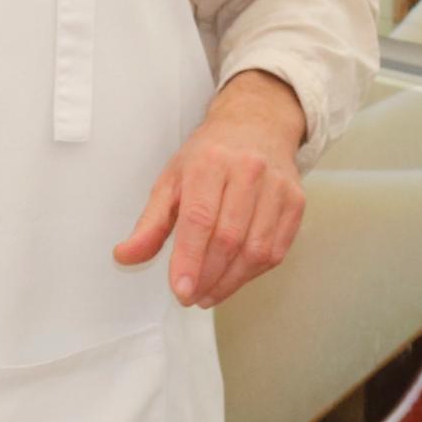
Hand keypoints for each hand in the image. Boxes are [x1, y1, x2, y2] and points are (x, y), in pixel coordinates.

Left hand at [115, 72, 307, 307]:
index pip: (199, 218)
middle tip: (189, 296)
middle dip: (207, 276)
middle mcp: (248, 171)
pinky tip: (232, 279)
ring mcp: (277, 187)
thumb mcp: (171, 180)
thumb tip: (125, 256)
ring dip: (230, 282)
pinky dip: (252, 274)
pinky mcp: (296, 202)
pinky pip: (276, 250)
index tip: (180, 290)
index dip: (189, 259)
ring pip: (256, 250)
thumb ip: (149, 223)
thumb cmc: (210, 156)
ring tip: (207, 294)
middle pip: (228, 237)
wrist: (257, 125)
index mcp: (210, 162)